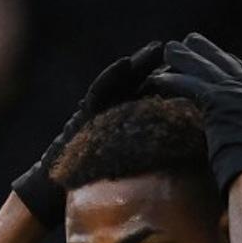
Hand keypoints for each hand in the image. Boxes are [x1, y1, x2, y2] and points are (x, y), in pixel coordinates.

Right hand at [12, 41, 162, 226]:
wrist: (50, 194)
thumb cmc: (86, 188)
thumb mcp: (122, 171)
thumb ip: (143, 160)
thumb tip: (180, 168)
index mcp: (119, 125)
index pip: (146, 99)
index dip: (167, 85)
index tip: (191, 69)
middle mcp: (105, 114)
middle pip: (135, 85)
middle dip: (155, 67)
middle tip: (180, 48)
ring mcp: (92, 113)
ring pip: (119, 83)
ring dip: (137, 64)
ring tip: (156, 48)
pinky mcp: (81, 115)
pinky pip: (97, 92)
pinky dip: (111, 77)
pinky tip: (126, 64)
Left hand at [145, 32, 241, 195]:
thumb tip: (239, 146)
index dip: (228, 62)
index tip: (217, 55)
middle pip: (226, 64)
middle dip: (207, 51)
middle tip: (190, 39)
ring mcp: (238, 95)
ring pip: (207, 70)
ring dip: (186, 59)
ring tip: (168, 49)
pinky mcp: (220, 102)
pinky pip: (191, 86)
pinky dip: (173, 81)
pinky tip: (157, 79)